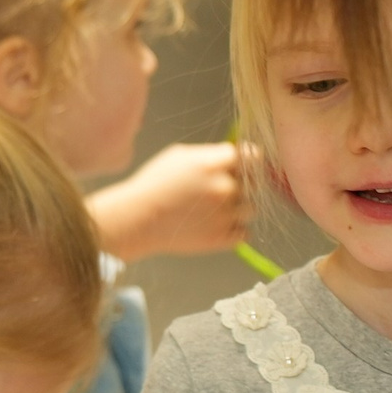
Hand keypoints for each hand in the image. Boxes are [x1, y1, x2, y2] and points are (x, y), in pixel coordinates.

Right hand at [87, 143, 247, 262]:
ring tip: (217, 210)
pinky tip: (218, 225)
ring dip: (239, 208)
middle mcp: (224, 188)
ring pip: (251, 208)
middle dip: (241, 183)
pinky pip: (245, 232)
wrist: (138, 220)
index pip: (251, 156)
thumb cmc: (153, 185)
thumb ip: (209, 154)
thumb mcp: (178, 156)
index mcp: (213, 164)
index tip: (242, 164)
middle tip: (221, 189)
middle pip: (254, 182)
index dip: (247, 159)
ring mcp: (225, 215)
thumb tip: (231, 154)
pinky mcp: (222, 238)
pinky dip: (235, 230)